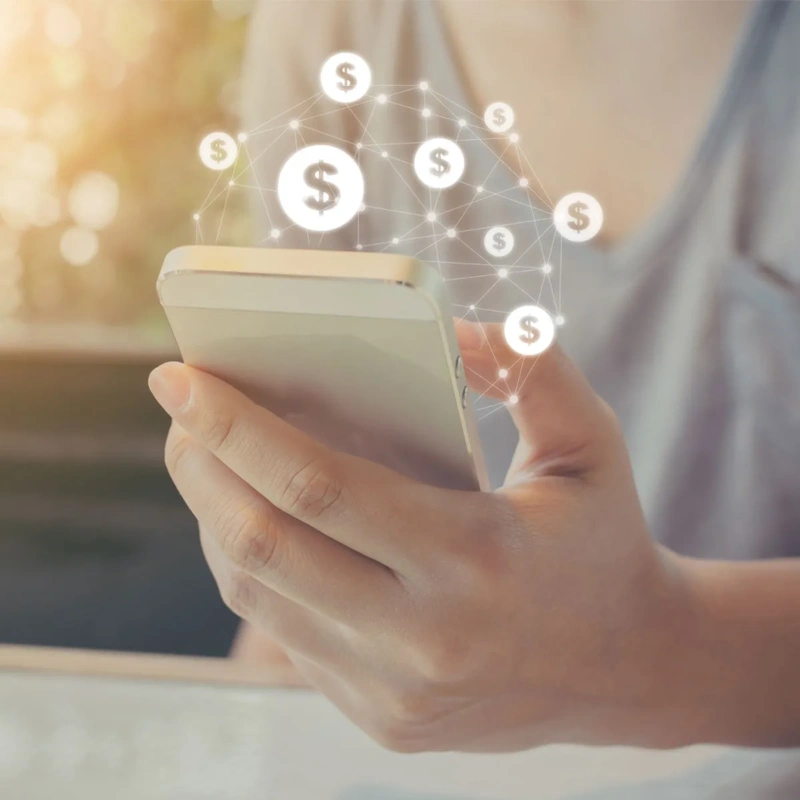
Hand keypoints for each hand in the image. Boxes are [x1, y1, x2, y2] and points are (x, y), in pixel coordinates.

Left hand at [149, 322, 690, 751]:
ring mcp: (395, 692)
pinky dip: (250, 566)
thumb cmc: (604, 539)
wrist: (630, 669)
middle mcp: (424, 638)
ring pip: (257, 592)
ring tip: (203, 455)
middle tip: (176, 408)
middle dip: (199, 465)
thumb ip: (531, 365)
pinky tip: (248, 517)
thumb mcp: (592, 440)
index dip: (235, 425)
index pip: (317, 485)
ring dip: (212, 514)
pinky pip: (282, 632)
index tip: (178, 377)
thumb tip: (448, 329)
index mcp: (476, 558)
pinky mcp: (381, 719)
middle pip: (263, 542)